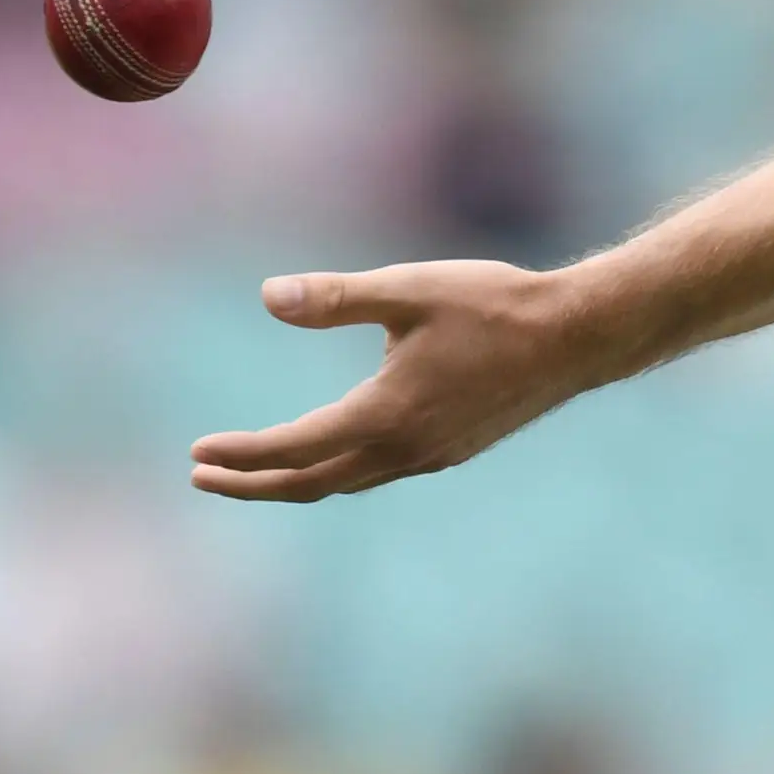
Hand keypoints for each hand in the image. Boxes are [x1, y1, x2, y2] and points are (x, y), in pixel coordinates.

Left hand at [189, 261, 613, 502]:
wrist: (576, 338)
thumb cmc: (495, 304)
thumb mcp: (410, 289)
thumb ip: (337, 298)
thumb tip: (268, 297)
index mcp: (385, 415)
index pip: (293, 448)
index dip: (241, 455)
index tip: (197, 454)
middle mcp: (403, 450)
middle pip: (311, 483)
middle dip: (254, 483)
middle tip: (204, 475)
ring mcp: (430, 457)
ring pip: (346, 483)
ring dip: (296, 480)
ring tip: (257, 470)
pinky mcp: (451, 451)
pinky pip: (378, 474)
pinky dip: (339, 470)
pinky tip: (336, 449)